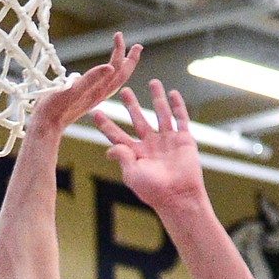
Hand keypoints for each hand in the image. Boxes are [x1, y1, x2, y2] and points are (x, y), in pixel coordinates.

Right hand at [31, 31, 140, 134]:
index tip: (118, 36)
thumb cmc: (55, 108)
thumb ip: (91, 79)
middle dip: (128, 59)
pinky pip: (103, 85)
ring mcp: (93, 96)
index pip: (116, 69)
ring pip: (113, 79)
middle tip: (137, 45)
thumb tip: (110, 67)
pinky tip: (104, 71)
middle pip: (119, 75)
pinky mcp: (86, 99)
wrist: (46, 126)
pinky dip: (107, 74)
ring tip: (126, 53)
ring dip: (121, 65)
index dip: (120, 52)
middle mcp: (99, 93)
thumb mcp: (72, 91)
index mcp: (98, 90)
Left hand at [93, 79, 204, 213]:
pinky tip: (173, 93)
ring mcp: (167, 141)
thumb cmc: (154, 190)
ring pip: (161, 114)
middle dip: (131, 105)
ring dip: (157, 98)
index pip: (118, 136)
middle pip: (138, 120)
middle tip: (123, 90)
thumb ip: (122, 158)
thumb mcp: (133, 175)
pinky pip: (180, 118)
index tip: (95, 112)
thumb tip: (109, 148)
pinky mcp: (183, 139)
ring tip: (153, 82)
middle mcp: (150, 145)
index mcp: (135, 154)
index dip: (106, 125)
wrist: (179, 196)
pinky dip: (177, 106)